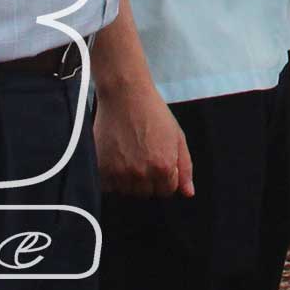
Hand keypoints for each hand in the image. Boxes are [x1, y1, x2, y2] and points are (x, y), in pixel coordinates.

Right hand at [93, 83, 193, 197]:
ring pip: (127, 191)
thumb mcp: (177, 137)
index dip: (165, 177)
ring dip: (129, 179)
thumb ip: (185, 167)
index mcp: (164, 168)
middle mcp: (142, 174)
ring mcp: (120, 173)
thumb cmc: (154, 113)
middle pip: (146, 193)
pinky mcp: (102, 169)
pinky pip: (109, 187)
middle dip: (148, 179)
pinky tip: (116, 157)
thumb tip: (188, 193)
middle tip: (143, 155)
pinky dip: (111, 177)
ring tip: (129, 154)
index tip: (158, 161)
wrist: (125, 95)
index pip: (166, 191)